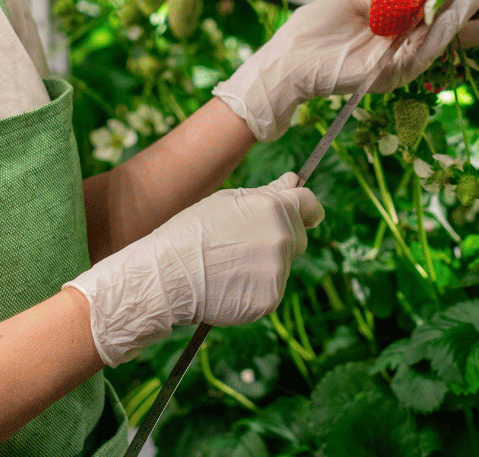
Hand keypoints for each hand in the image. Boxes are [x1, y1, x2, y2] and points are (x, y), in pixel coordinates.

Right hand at [62, 173, 322, 365]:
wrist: (167, 275)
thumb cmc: (192, 232)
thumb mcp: (228, 202)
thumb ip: (268, 193)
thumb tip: (293, 180)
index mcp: (274, 208)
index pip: (310, 205)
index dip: (307, 210)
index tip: (305, 217)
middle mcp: (283, 238)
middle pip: (298, 238)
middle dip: (280, 240)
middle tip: (241, 247)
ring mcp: (279, 270)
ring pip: (282, 267)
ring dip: (264, 267)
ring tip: (227, 267)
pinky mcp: (271, 299)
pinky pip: (271, 292)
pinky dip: (255, 291)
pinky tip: (229, 286)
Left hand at [213, 0, 478, 140]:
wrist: (286, 61)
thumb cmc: (312, 31)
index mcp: (390, 30)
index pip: (428, 13)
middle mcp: (398, 48)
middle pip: (441, 27)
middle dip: (467, 7)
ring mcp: (396, 62)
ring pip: (438, 37)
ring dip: (462, 15)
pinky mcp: (391, 72)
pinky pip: (423, 50)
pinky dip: (442, 31)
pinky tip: (456, 12)